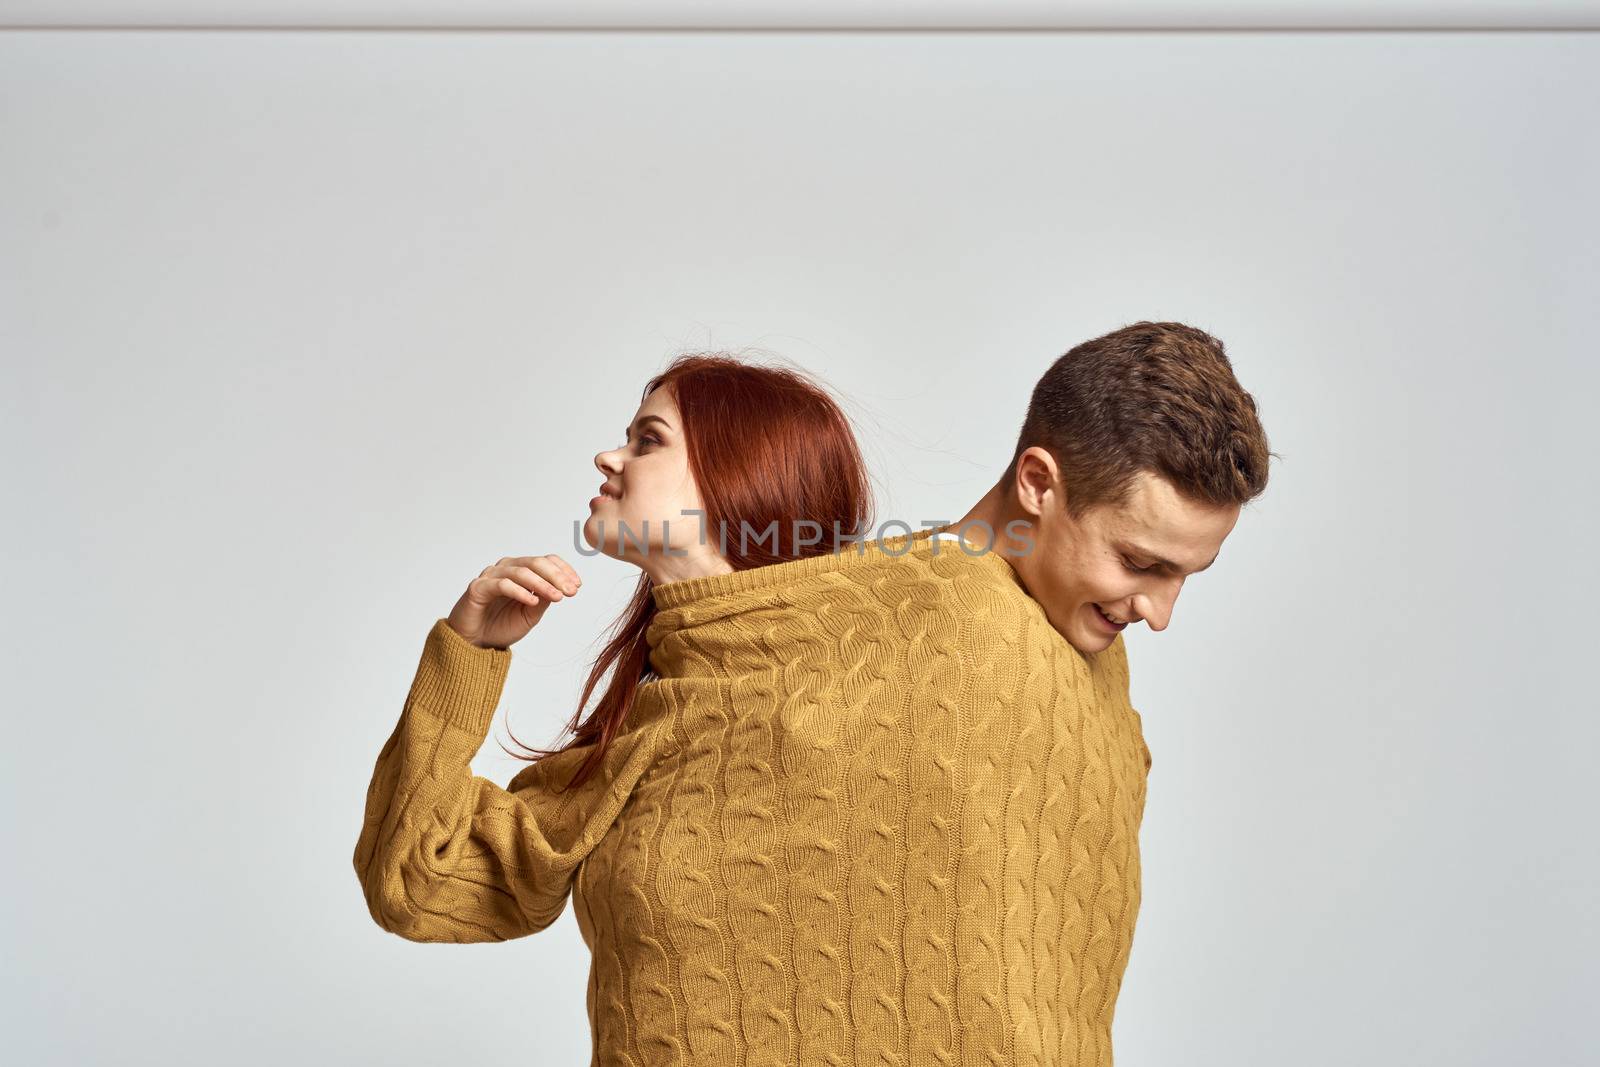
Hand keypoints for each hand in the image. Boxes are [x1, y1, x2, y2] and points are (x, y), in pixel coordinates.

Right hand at [445, 554, 581, 649]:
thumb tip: (564, 587)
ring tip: (557, 597)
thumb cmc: (501, 626)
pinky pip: (502, 584)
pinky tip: (533, 601)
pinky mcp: (478, 587)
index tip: (578, 585)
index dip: (564, 570)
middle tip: (571, 591)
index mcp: (521, 571)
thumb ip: (545, 599)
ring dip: (542, 584)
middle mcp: (506, 568)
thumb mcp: (531, 614)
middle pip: (535, 563)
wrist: (474, 643)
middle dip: (557, 576)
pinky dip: (520, 591)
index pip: (546, 561)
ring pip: (520, 571)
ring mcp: (491, 576)